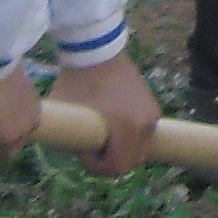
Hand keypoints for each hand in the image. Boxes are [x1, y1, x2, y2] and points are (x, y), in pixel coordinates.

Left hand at [50, 51, 162, 176]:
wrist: (96, 50)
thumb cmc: (77, 83)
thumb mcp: (66, 115)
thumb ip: (66, 140)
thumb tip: (64, 156)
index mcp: (129, 128)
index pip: (117, 167)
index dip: (96, 166)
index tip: (82, 151)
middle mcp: (147, 124)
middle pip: (131, 162)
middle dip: (110, 160)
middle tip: (90, 146)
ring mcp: (153, 115)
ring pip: (139, 149)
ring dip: (122, 150)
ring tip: (102, 136)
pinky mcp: (152, 106)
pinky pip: (143, 135)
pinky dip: (130, 137)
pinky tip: (112, 126)